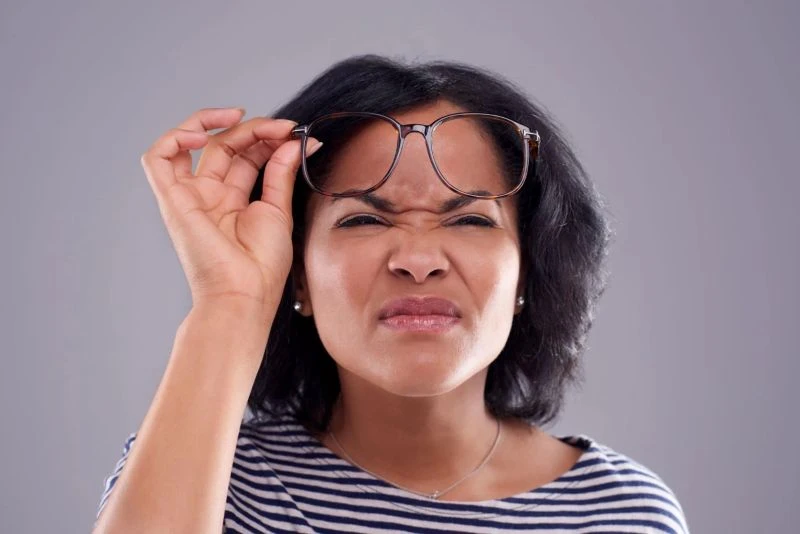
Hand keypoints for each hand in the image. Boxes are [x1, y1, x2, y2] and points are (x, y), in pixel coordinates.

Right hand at [140, 107, 320, 317]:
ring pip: (194, 144)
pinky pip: (158, 158)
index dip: (269, 139)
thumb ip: (280, 172)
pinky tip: (206, 134)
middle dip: (255, 130)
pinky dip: (176, 138)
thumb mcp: (278, 210)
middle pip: (226, 145)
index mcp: (234, 201)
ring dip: (215, 123)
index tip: (297, 134)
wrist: (244, 293)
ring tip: (243, 117)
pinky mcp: (172, 200)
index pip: (247, 155)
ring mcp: (190, 196)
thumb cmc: (262, 266)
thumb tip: (292, 141)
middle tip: (284, 127)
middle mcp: (210, 196)